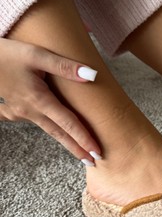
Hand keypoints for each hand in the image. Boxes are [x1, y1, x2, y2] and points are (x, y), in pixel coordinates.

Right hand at [0, 38, 101, 164]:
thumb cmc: (6, 54)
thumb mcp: (36, 54)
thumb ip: (64, 66)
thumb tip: (92, 76)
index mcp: (40, 99)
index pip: (68, 124)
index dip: (84, 139)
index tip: (97, 153)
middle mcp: (30, 110)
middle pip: (58, 133)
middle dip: (76, 149)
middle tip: (93, 163)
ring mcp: (19, 110)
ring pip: (46, 128)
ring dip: (63, 140)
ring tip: (77, 149)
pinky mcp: (12, 106)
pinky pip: (28, 121)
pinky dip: (40, 127)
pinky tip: (39, 126)